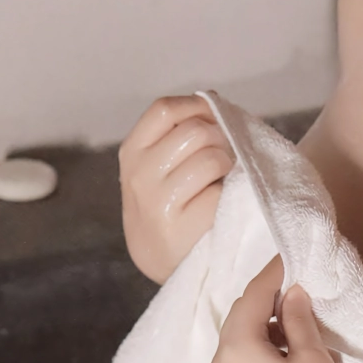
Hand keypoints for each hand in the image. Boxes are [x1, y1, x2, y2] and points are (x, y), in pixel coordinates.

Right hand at [118, 96, 236, 282]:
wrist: (165, 260)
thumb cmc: (171, 204)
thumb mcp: (158, 166)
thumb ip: (177, 134)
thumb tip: (215, 101)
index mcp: (132, 152)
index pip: (164, 110)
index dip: (197, 107)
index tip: (214, 119)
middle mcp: (139, 175)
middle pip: (195, 130)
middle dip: (220, 139)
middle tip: (225, 160)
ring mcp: (158, 202)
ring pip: (211, 157)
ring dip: (228, 166)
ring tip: (223, 182)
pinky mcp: (182, 226)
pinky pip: (220, 190)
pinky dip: (230, 193)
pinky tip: (222, 204)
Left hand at [206, 258, 351, 362]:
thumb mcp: (312, 358)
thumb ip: (299, 319)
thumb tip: (292, 293)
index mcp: (237, 347)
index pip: (253, 296)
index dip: (272, 274)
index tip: (287, 258)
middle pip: (238, 321)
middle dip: (263, 303)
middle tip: (291, 291)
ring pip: (233, 349)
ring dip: (256, 333)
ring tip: (288, 331)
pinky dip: (250, 360)